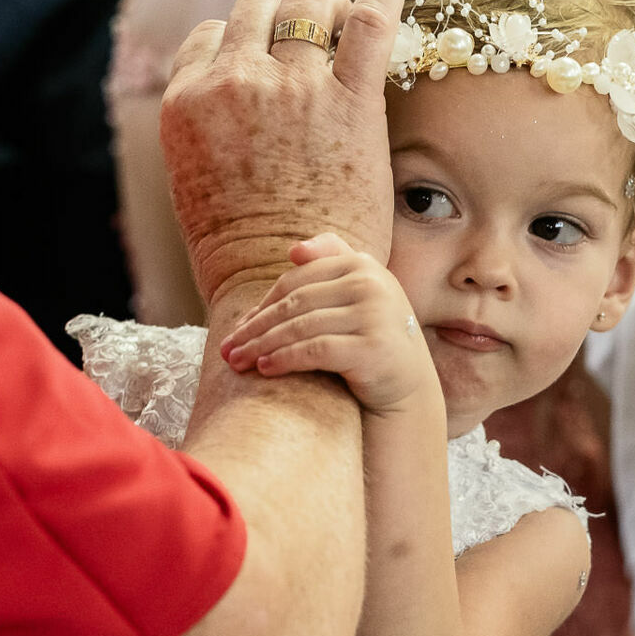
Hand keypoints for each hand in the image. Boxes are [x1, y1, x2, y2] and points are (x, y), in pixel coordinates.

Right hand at [158, 0, 413, 307]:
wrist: (280, 290)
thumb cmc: (244, 251)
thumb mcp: (197, 180)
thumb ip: (209, 126)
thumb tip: (231, 99)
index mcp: (186, 102)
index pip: (213, 34)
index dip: (243, 44)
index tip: (265, 65)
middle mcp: (233, 81)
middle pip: (258, 6)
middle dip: (283, 21)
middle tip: (309, 50)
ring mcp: (292, 86)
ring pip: (306, 2)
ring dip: (323, 9)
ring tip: (342, 31)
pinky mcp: (349, 99)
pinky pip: (370, 16)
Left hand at [217, 234, 437, 415]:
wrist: (407, 385)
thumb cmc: (371, 338)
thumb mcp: (357, 296)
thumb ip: (332, 265)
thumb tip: (293, 250)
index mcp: (362, 264)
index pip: (297, 280)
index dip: (262, 305)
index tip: (238, 328)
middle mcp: (371, 283)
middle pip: (295, 303)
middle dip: (255, 328)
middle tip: (227, 350)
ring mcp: (374, 314)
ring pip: (300, 326)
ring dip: (262, 346)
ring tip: (237, 363)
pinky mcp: (372, 348)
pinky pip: (315, 350)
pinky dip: (285, 359)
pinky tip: (265, 368)